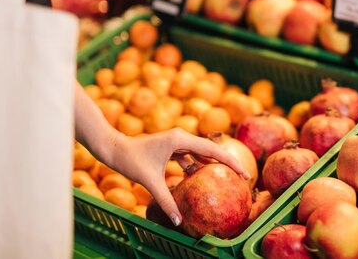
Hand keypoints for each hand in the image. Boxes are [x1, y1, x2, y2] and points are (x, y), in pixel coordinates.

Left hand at [107, 128, 249, 226]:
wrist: (113, 148)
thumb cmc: (130, 161)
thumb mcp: (150, 181)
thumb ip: (166, 200)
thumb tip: (178, 220)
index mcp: (180, 139)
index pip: (212, 149)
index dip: (230, 161)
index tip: (244, 172)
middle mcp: (181, 137)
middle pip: (211, 149)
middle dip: (226, 162)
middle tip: (242, 177)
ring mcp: (177, 140)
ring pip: (201, 152)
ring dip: (212, 163)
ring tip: (225, 177)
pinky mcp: (171, 146)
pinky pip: (190, 155)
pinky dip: (197, 164)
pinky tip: (201, 176)